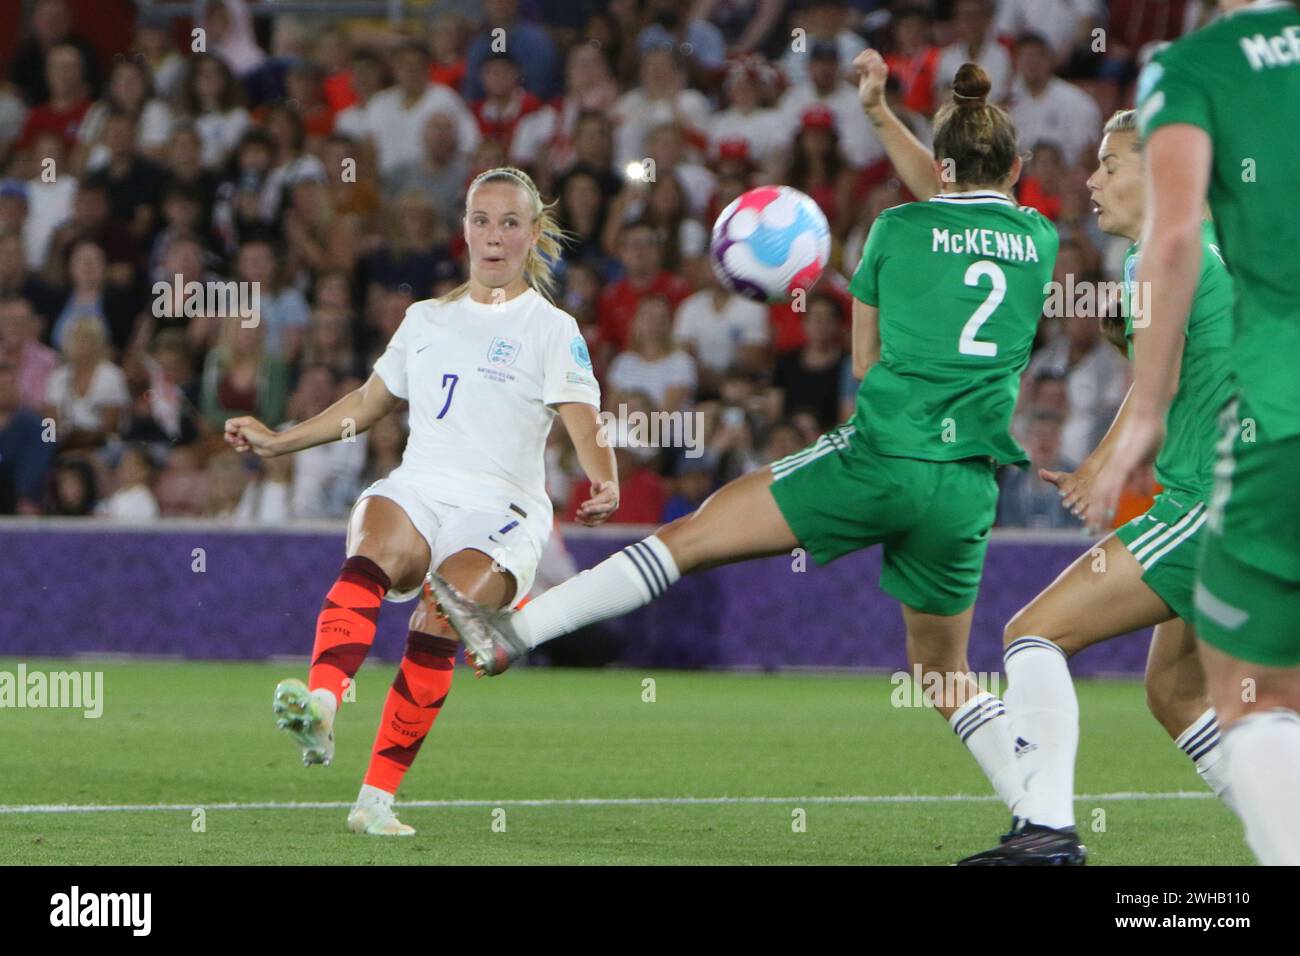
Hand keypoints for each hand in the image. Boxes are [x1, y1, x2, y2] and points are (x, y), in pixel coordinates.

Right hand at [224, 416, 281, 456]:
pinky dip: (241, 449)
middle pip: (229, 433)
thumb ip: (234, 429)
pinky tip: (248, 448)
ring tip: (244, 444)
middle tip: (235, 440)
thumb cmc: (260, 436)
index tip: (235, 431)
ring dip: (237, 444)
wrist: (272, 446)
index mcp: (244, 421)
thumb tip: (228, 430)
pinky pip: (238, 448)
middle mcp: (244, 428)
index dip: (229, 428)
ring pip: (233, 442)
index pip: (229, 423)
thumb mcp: (245, 429)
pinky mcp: (248, 446)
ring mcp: (246, 437)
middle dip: (230, 438)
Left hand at [576, 479, 618, 526]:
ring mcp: (608, 514)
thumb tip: (597, 481)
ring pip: (597, 519)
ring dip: (586, 518)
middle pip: (601, 513)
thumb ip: (598, 485)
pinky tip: (577, 520)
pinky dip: (586, 523)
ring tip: (577, 513)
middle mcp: (611, 507)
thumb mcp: (601, 484)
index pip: (601, 502)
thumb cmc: (603, 487)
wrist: (610, 493)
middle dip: (590, 513)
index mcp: (612, 497)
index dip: (592, 504)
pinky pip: (595, 523)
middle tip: (579, 512)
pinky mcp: (603, 519)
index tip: (582, 505)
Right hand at [852, 49, 888, 113]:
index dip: (863, 61)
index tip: (858, 71)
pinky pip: (865, 61)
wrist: (872, 105)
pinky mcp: (870, 71)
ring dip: (860, 60)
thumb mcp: (873, 86)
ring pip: (867, 55)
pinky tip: (858, 72)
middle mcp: (880, 67)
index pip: (872, 56)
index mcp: (881, 68)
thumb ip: (874, 74)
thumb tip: (872, 63)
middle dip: (861, 58)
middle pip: (870, 53)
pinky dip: (860, 64)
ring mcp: (875, 69)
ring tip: (856, 69)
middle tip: (855, 67)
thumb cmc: (872, 97)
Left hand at [1040, 464, 1095, 520]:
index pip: (1068, 486)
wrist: (1089, 476)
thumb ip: (1050, 476)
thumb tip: (1040, 472)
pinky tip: (1081, 517)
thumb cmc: (1070, 478)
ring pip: (1083, 502)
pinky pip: (1089, 507)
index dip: (1064, 489)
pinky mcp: (1090, 502)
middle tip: (1064, 505)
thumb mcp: (1061, 476)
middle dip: (1070, 500)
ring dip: (1078, 507)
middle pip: (1075, 495)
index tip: (1060, 493)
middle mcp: (1079, 489)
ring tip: (1074, 512)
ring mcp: (1086, 496)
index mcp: (1072, 483)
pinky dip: (1085, 512)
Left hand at [1080, 412, 1165, 532]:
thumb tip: (1143, 493)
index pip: (1105, 493)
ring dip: (1099, 510)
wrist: (1148, 415)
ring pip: (1103, 493)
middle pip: (1099, 496)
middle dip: (1095, 514)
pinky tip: (1107, 510)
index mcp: (1117, 469)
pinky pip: (1115, 483)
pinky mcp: (1123, 463)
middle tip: (1089, 530)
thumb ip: (1144, 477)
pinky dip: (1111, 497)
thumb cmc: (1149, 435)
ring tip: (1093, 526)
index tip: (1097, 523)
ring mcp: (1116, 466)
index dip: (1100, 508)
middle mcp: (1112, 469)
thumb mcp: (1147, 461)